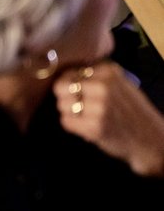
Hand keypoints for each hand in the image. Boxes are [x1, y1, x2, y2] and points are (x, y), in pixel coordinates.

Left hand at [54, 62, 163, 176]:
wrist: (150, 139)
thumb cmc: (131, 111)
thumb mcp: (119, 84)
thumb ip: (95, 75)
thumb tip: (63, 72)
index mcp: (109, 71)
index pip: (70, 72)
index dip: (69, 83)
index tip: (78, 92)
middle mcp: (103, 86)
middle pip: (60, 87)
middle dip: (65, 97)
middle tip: (78, 106)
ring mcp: (99, 107)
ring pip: (61, 104)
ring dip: (70, 112)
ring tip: (86, 117)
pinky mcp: (95, 127)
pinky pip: (65, 121)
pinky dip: (73, 125)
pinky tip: (87, 126)